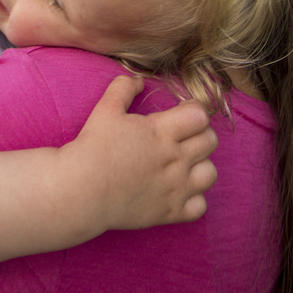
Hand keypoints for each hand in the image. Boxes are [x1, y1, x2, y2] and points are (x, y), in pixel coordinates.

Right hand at [68, 74, 217, 230]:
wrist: (82, 189)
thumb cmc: (93, 148)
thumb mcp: (106, 109)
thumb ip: (124, 88)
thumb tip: (138, 80)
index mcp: (161, 132)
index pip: (200, 115)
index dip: (194, 110)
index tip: (182, 112)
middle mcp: (174, 159)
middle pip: (210, 141)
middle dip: (200, 134)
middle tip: (182, 136)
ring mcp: (175, 188)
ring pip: (210, 173)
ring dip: (200, 166)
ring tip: (183, 164)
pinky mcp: (170, 213)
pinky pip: (200, 206)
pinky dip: (193, 199)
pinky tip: (177, 191)